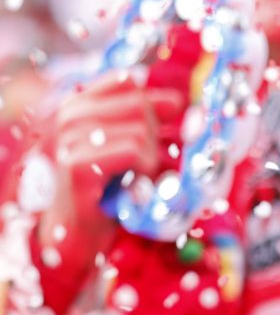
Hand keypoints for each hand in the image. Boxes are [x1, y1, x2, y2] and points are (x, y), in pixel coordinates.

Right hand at [40, 71, 183, 280]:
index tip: (156, 130)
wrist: (80, 233)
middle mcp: (68, 115)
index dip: (153, 103)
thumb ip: (148, 118)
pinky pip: (133, 151)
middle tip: (141, 163)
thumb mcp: (128, 144)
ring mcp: (69, 138)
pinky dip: (144, 168)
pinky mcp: (78, 164)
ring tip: (134, 176)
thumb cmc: (109, 187)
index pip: (128, 81)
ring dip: (149, 156)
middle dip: (153, 135)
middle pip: (138, 103)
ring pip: (139, 128)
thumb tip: (177, 100)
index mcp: (77, 104)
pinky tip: (132, 184)